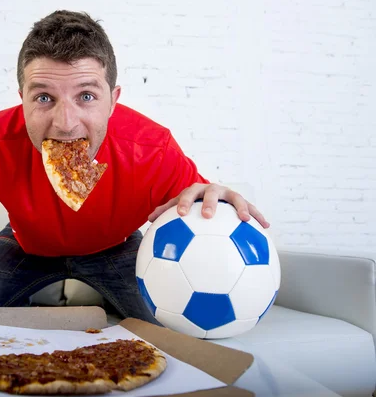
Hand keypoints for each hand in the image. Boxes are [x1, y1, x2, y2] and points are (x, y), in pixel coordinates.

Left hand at [148, 183, 269, 227]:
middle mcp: (213, 189)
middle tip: (208, 216)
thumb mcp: (179, 206)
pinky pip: (252, 209)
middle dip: (210, 203)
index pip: (188, 193)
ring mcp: (229, 194)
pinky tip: (267, 227)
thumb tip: (149, 219)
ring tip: (245, 219)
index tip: (180, 214)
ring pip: (236, 198)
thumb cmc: (192, 204)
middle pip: (212, 193)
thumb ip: (165, 212)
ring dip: (241, 207)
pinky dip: (259, 216)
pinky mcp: (242, 202)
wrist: (211, 195)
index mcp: (196, 190)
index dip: (184, 202)